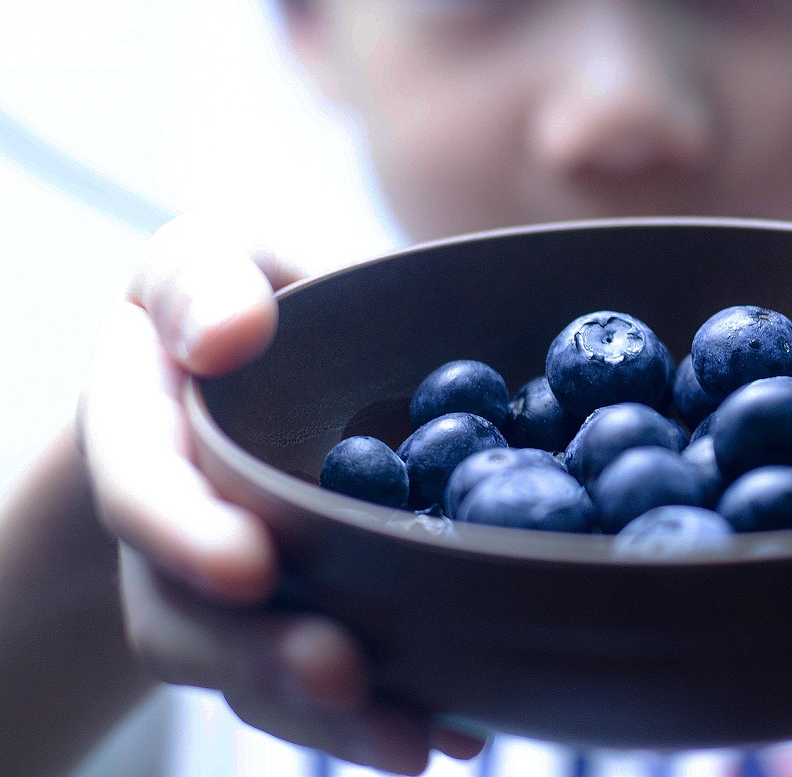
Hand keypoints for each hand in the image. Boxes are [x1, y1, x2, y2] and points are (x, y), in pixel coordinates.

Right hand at [77, 214, 485, 773]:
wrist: (279, 366)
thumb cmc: (255, 298)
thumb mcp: (217, 257)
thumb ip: (206, 279)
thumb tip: (227, 335)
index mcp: (142, 423)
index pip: (140, 483)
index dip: (183, 532)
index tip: (249, 567)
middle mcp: (177, 520)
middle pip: (190, 610)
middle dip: (261, 656)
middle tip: (343, 678)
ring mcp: (232, 582)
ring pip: (253, 669)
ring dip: (328, 716)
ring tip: (414, 741)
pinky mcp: (297, 616)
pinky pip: (323, 682)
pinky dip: (388, 711)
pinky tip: (457, 732)